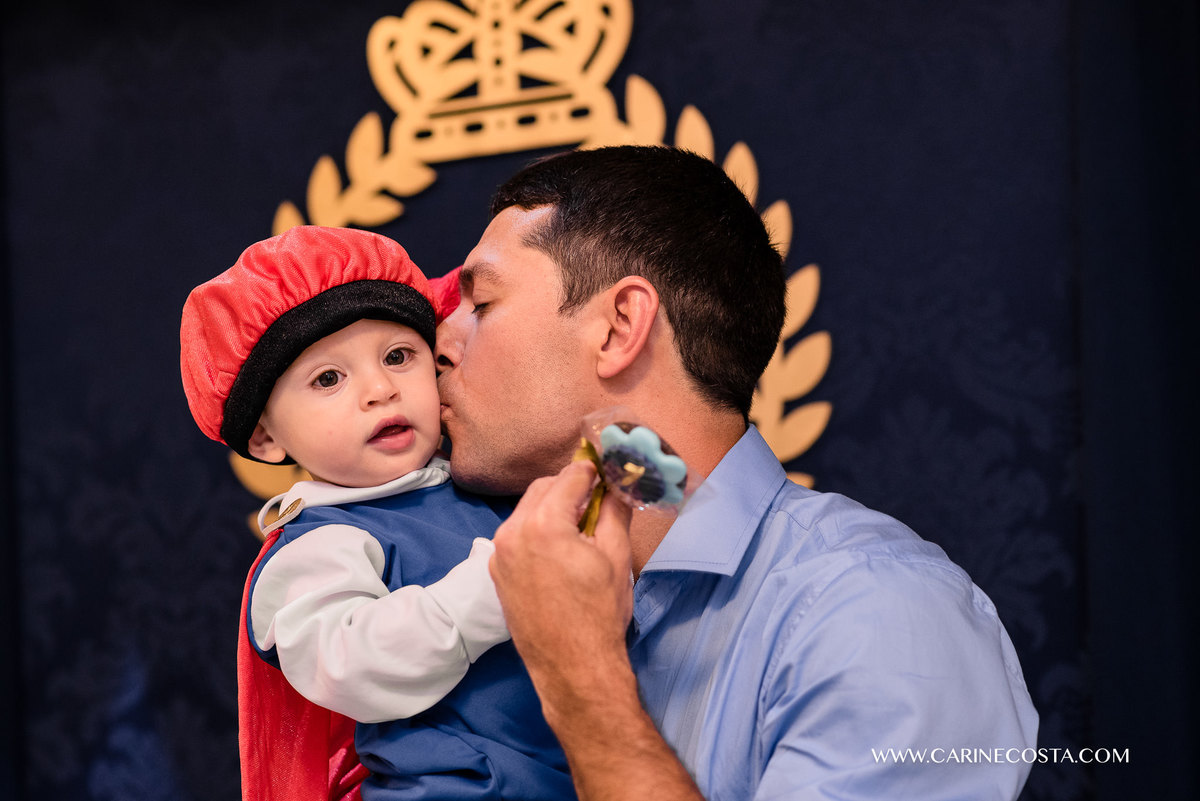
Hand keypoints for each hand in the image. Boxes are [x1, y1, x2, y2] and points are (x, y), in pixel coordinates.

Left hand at [489, 460, 634, 717]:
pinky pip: (516, 536)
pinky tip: (559, 551)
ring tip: (579, 528)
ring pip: (526, 511)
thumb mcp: (616, 556)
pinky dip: (536, 531)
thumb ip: (615, 510)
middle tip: (596, 500)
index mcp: (543, 524)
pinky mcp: (497, 573)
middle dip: (569, 488)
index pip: (570, 476)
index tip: (608, 475)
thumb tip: (617, 485)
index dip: (593, 472)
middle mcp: (512, 532)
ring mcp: (499, 554)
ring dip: (552, 508)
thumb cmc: (599, 613)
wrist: (572, 667)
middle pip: (543, 488)